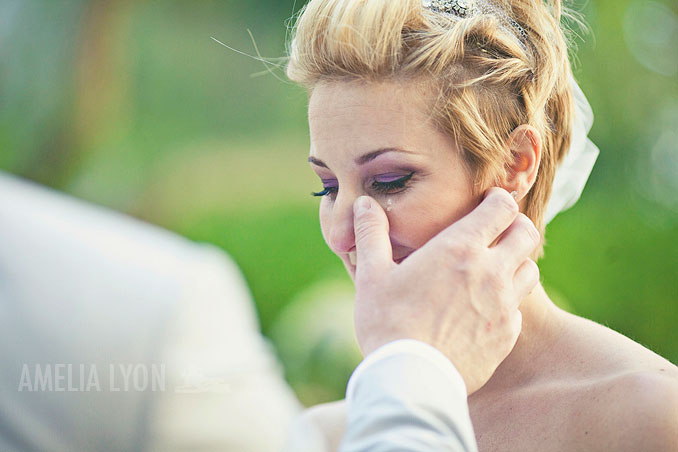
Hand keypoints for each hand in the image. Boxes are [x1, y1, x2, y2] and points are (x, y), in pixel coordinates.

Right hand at [352, 187, 539, 393]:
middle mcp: (490, 272)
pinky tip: (484, 307)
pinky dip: (508, 301)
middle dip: (514, 226)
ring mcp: (503, 306)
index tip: (486, 202)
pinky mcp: (506, 335)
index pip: (502, 207)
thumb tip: (364, 204)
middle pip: (526, 233)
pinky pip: (519, 308)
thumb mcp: (372, 275)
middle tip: (495, 231)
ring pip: (530, 269)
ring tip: (492, 268)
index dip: (498, 199)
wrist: (411, 379)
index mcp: (460, 248)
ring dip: (516, 262)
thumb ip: (372, 234)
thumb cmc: (388, 323)